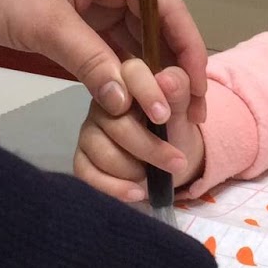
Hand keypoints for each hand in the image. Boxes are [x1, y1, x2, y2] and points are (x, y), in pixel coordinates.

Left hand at [0, 0, 206, 120]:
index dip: (188, 54)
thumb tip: (127, 104)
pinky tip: (133, 105)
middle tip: (183, 120)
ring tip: (163, 121)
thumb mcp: (45, 23)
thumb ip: (90, 63)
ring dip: (147, 79)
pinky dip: (120, 75)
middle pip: (159, 30)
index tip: (195, 96)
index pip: (169, 11)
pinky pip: (111, 48)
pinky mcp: (80, 17)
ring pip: (136, 43)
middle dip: (171, 74)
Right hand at [75, 59, 203, 201]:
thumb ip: (179, 93)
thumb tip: (167, 80)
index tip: (164, 117)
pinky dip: (114, 188)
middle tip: (177, 163)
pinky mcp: (82, 158)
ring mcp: (90, 131)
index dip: (146, 92)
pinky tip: (136, 193)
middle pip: (117, 124)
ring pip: (102, 151)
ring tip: (153, 177)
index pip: (129, 74)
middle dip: (150, 148)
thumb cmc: (177, 129)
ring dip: (133, 171)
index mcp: (129, 81)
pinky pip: (87, 174)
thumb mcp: (185, 111)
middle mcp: (103, 102)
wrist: (172, 162)